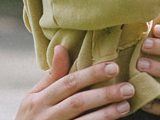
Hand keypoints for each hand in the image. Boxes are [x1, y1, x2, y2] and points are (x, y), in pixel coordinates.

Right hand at [15, 45, 134, 119]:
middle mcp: (45, 117)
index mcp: (39, 100)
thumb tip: (62, 47)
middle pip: (78, 102)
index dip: (91, 74)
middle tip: (128, 88)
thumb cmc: (31, 117)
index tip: (113, 67)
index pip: (68, 83)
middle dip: (104, 94)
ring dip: (106, 114)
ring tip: (125, 106)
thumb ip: (52, 76)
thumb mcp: (34, 97)